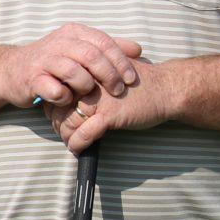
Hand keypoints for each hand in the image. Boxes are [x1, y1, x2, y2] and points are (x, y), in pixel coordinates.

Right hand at [3, 23, 142, 109]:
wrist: (10, 70)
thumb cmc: (51, 62)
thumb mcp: (79, 49)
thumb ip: (107, 48)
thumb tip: (137, 49)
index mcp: (73, 33)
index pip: (103, 42)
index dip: (121, 61)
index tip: (131, 79)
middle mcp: (58, 43)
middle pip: (91, 56)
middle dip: (109, 75)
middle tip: (118, 90)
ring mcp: (43, 60)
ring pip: (73, 71)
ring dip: (86, 86)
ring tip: (90, 96)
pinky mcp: (31, 79)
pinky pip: (55, 90)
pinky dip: (65, 97)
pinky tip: (67, 100)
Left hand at [45, 56, 175, 149]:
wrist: (165, 88)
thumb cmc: (137, 82)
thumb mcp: (109, 72)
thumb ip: (89, 78)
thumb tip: (67, 92)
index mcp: (86, 71)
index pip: (57, 90)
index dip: (53, 106)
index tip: (56, 116)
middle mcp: (88, 83)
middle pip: (58, 107)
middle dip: (57, 124)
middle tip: (62, 133)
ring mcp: (97, 99)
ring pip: (68, 122)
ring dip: (66, 136)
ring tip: (70, 142)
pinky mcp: (108, 114)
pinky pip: (84, 134)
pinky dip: (78, 144)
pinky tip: (78, 148)